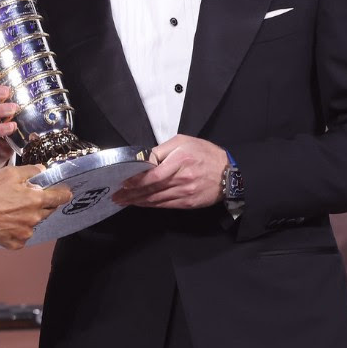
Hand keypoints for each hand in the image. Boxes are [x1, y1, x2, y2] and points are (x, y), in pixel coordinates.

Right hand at [0, 164, 70, 249]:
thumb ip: (31, 171)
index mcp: (36, 200)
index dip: (63, 193)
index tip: (65, 192)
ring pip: (34, 223)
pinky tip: (7, 222)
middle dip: (42, 204)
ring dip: (29, 217)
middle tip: (27, 198)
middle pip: (48, 210)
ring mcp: (26, 232)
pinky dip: (18, 230)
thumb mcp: (10, 173)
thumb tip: (42, 170)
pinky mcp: (16, 243)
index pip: (60, 197)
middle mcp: (34, 218)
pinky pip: (22, 236)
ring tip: (12, 210)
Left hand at [111, 135, 226, 209]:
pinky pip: (165, 205)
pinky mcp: (188, 203)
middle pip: (151, 189)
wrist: (229, 173)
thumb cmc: (205, 154)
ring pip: (156, 199)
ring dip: (138, 201)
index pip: (153, 174)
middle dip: (131, 193)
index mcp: (180, 160)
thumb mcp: (183, 142)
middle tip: (117, 195)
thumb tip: (144, 159)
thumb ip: (162, 150)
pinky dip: (151, 205)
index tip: (123, 182)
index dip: (136, 181)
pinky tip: (141, 203)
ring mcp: (185, 192)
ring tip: (124, 201)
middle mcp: (182, 178)